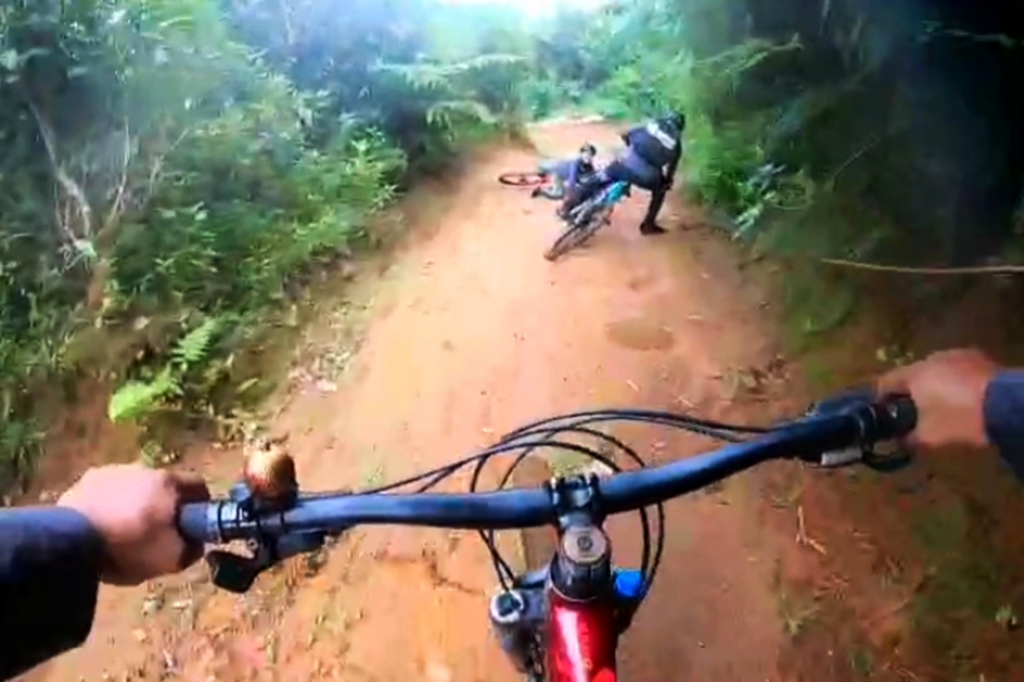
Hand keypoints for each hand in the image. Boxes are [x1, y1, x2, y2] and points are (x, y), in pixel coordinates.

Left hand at [58, 465, 209, 584]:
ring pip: (133, 487)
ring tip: (124, 533)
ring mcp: (110, 472)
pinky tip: (102, 528)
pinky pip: (106, 493)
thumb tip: (195, 543)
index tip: (195, 524)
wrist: (70, 543)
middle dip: (164, 505)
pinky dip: (109, 506)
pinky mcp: (83, 482)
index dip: (201, 504)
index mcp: (168, 482)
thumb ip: (190, 548)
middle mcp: (142, 469)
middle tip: (158, 533)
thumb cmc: (129, 547)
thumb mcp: (170, 559)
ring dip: (134, 504)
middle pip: (163, 485)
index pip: (198, 484)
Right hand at [876, 348, 998, 449]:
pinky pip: (958, 371)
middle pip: (912, 375)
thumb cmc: (958, 419)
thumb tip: (900, 439)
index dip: (881, 398)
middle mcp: (931, 358)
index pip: (885, 382)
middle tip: (914, 412)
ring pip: (937, 371)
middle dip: (911, 392)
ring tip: (942, 405)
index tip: (882, 413)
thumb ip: (908, 437)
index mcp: (912, 374)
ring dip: (935, 385)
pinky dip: (956, 382)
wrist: (1005, 406)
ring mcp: (957, 355)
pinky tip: (964, 398)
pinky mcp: (979, 358)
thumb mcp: (929, 436)